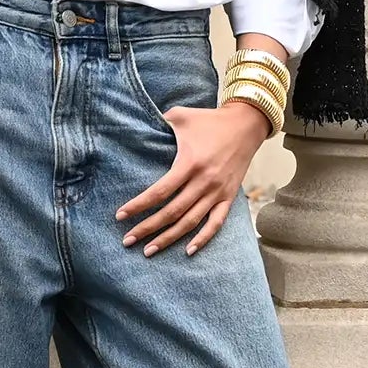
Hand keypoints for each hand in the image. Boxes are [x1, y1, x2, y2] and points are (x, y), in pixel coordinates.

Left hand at [118, 100, 270, 255]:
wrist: (246, 124)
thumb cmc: (209, 120)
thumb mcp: (181, 116)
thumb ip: (158, 122)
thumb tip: (135, 124)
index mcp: (190, 163)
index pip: (159, 191)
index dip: (139, 205)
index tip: (120, 216)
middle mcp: (204, 182)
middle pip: (171, 212)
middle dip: (147, 228)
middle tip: (127, 240)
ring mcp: (217, 192)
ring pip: (190, 222)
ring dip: (168, 238)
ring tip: (148, 251)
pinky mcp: (229, 197)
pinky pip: (216, 223)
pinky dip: (203, 239)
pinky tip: (188, 251)